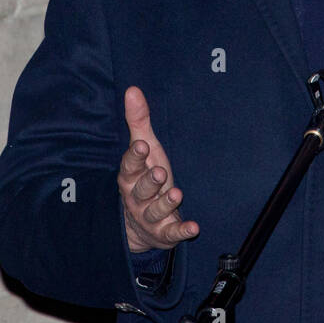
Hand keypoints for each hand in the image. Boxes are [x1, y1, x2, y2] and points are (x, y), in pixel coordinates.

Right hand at [118, 86, 198, 252]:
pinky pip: (172, 233)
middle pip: (140, 189)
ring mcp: (149, 217)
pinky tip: (194, 227)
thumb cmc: (145, 179)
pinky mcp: (164, 232)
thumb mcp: (144, 151)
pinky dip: (182, 231)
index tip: (141, 145)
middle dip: (149, 181)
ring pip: (154, 211)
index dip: (134, 156)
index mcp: (130, 176)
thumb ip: (139, 122)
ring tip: (176, 193)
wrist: (140, 226)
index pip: (129, 165)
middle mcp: (137, 198)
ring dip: (165, 203)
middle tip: (159, 172)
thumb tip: (132, 89)